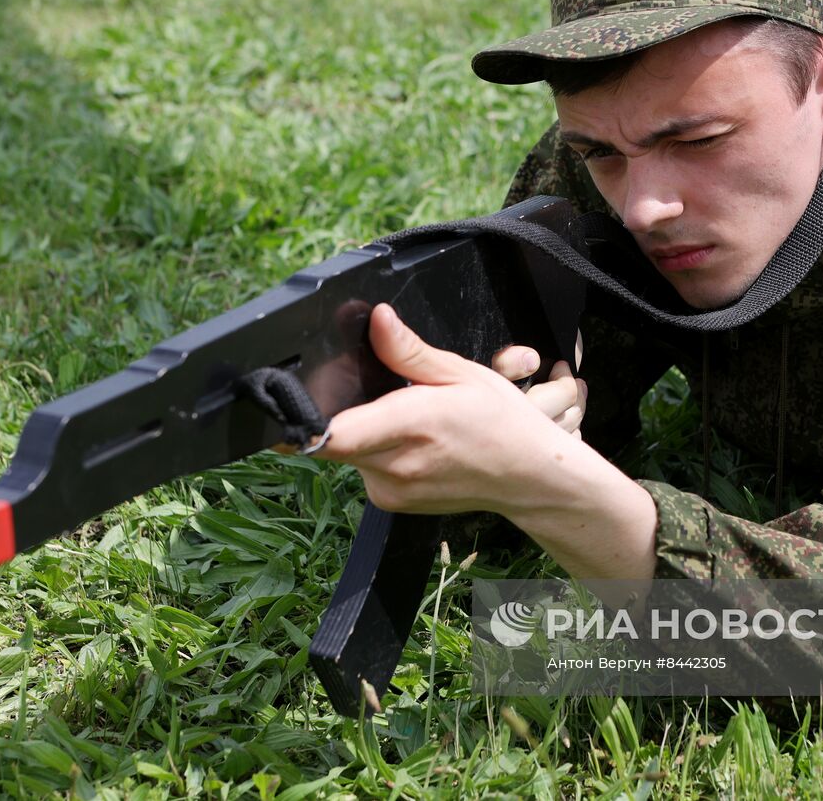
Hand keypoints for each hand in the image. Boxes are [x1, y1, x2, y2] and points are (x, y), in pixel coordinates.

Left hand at [314, 303, 577, 515]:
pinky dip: (375, 452)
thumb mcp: (461, 373)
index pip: (331, 433)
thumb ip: (409, 350)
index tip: (295, 396)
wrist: (528, 477)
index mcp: (411, 425)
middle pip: (332, 437)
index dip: (303, 415)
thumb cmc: (502, 424)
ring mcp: (391, 491)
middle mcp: (394, 465)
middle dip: (341, 410)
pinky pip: (364, 469)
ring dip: (361, 432)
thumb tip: (377, 319)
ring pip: (347, 452)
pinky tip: (410, 442)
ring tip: (404, 418)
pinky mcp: (391, 503)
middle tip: (376, 393)